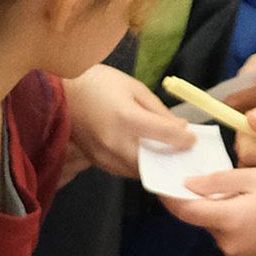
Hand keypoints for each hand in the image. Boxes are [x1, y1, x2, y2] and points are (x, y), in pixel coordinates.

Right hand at [64, 64, 192, 176]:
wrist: (63, 93)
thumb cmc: (101, 83)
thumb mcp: (135, 88)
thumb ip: (158, 111)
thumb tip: (180, 128)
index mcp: (127, 118)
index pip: (165, 135)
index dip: (184, 139)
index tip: (192, 140)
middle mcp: (116, 142)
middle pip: (153, 162)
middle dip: (169, 159)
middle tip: (181, 154)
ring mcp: (105, 156)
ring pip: (139, 172)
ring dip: (153, 166)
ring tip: (164, 156)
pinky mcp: (97, 163)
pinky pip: (124, 171)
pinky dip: (137, 166)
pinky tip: (143, 156)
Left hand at [158, 167, 255, 255]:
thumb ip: (219, 181)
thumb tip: (188, 184)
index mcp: (228, 220)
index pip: (186, 211)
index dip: (170, 198)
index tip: (160, 184)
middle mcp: (226, 242)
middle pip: (201, 217)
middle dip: (201, 198)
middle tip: (212, 177)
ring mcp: (233, 253)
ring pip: (214, 225)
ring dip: (219, 208)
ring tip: (243, 191)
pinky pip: (226, 234)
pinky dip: (230, 219)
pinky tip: (250, 207)